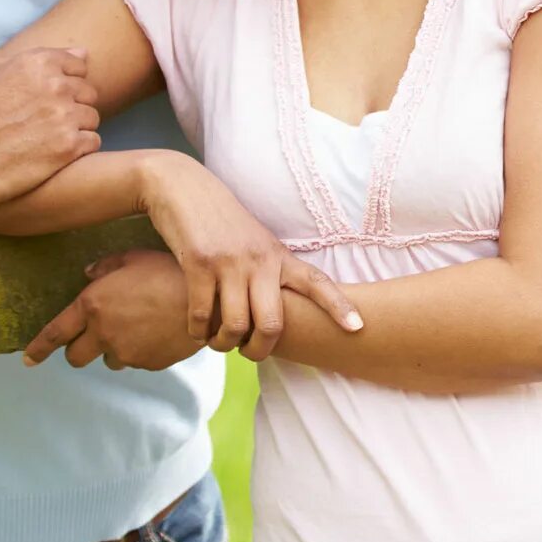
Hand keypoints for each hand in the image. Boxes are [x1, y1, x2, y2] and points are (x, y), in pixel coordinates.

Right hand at [0, 47, 99, 210]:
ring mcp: (63, 117)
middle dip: (71, 107)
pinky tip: (53, 155)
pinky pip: (92, 142)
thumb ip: (39, 58)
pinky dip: (77, 150)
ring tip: (45, 140)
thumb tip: (82, 53)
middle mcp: (55, 86)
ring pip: (91, 119)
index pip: (79, 67)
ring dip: (75, 130)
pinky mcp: (68, 147)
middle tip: (43, 124)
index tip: (44, 101)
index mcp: (38, 63)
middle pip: (88, 94)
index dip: (65, 85)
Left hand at [22, 250, 201, 370]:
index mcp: (93, 305)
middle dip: (79, 350)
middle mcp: (103, 333)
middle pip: (76, 357)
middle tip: (92, 338)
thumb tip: (89, 273)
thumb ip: (106, 267)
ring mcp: (126, 352)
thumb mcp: (134, 257)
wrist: (208, 300)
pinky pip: (136, 362)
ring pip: (109, 360)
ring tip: (138, 327)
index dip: (38, 349)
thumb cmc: (170, 271)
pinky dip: (140, 351)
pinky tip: (158, 331)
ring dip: (114, 349)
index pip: (55, 333)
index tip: (29, 360)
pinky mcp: (148, 364)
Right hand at [136, 152, 362, 357]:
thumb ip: (269, 273)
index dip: (338, 306)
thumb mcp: (256, 243)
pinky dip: (198, 331)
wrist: (184, 188)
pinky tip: (197, 329)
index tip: (358, 327)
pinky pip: (202, 315)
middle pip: (271, 324)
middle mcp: (259, 260)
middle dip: (260, 350)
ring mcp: (229, 262)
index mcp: (279, 256)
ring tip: (218, 342)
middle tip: (249, 353)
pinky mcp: (199, 263)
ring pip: (235, 325)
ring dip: (224, 344)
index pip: (316, 282)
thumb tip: (273, 315)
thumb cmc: (222, 222)